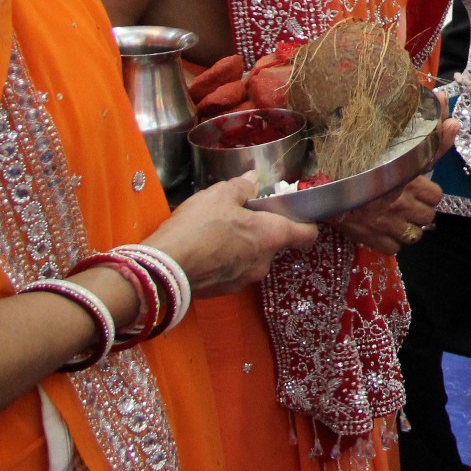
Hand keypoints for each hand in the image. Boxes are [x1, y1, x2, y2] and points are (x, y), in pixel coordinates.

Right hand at [145, 174, 317, 297]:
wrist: (163, 270)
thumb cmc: (198, 228)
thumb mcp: (220, 195)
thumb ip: (242, 187)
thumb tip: (253, 179)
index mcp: (272, 236)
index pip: (307, 234)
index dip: (306, 222)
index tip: (297, 213)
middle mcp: (264, 262)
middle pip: (274, 243)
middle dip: (260, 230)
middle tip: (240, 215)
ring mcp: (244, 280)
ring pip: (251, 257)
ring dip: (241, 244)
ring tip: (216, 230)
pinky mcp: (223, 290)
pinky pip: (231, 270)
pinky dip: (224, 259)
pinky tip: (204, 248)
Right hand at [328, 120, 456, 254]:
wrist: (324, 184)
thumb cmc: (360, 163)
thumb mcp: (399, 151)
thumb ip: (430, 140)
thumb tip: (451, 113)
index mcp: (410, 181)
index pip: (437, 195)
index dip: (427, 193)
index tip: (416, 189)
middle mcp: (402, 205)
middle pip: (428, 217)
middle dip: (419, 211)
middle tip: (405, 204)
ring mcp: (388, 225)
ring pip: (414, 235)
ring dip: (407, 228)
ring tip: (395, 218)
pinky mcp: (374, 240)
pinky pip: (395, 249)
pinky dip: (391, 242)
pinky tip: (383, 230)